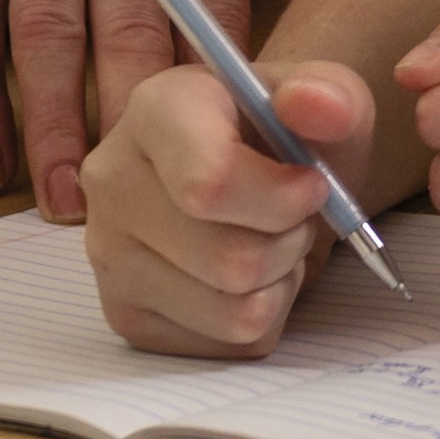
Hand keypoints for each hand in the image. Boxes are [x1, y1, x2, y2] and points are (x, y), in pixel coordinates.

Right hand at [82, 61, 381, 356]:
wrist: (257, 176)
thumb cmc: (285, 136)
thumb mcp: (324, 98)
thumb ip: (329, 95)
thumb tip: (315, 104)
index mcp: (154, 111)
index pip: (207, 185)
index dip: (282, 198)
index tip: (313, 184)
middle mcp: (113, 182)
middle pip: (233, 260)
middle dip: (291, 241)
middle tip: (295, 214)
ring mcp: (110, 255)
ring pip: (235, 312)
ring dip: (280, 281)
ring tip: (270, 239)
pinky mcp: (127, 315)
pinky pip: (229, 344)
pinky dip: (264, 315)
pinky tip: (247, 276)